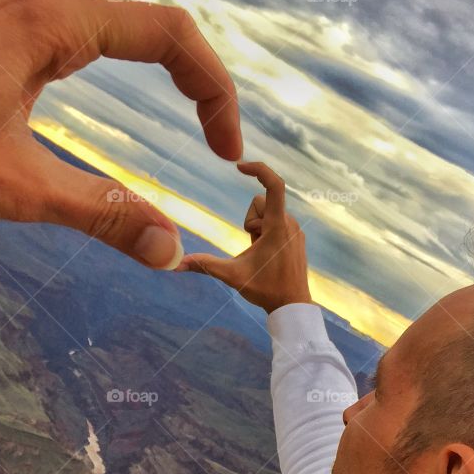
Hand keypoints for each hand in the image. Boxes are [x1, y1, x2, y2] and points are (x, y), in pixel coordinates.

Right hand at [176, 162, 312, 310]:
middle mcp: (290, 223)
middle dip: (249, 222)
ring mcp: (295, 230)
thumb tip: (176, 265)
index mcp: (277, 226)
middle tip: (252, 248)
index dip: (258, 170)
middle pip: (260, 203)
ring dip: (257, 231)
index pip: (274, 185)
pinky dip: (266, 235)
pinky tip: (268, 257)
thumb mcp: (232, 276)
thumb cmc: (265, 291)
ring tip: (261, 255)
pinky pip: (277, 223)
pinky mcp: (297, 237)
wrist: (292, 307)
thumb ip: (205, 266)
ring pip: (267, 214)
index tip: (239, 167)